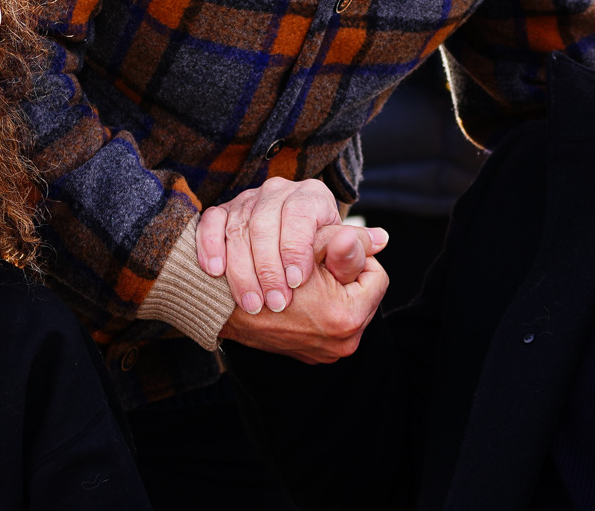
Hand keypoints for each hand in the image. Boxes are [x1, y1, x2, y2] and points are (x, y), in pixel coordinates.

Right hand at [198, 177, 385, 313]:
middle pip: (267, 224)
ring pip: (239, 227)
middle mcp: (279, 191)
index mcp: (314, 197)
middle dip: (270, 267)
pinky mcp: (221, 215)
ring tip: (252, 305)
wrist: (268, 274)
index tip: (298, 280)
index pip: (303, 215)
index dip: (301, 249)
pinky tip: (215, 272)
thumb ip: (351, 256)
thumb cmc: (315, 265)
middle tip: (276, 302)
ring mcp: (246, 202)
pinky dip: (210, 247)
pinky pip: (210, 223)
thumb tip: (379, 240)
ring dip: (242, 270)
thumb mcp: (337, 262)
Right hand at [218, 224, 388, 363]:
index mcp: (346, 317)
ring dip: (327, 291)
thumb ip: (345, 243)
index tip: (334, 248)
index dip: (353, 255)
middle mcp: (338, 344)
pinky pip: (320, 326)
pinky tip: (298, 299)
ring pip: (340, 307)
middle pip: (360, 293)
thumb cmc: (260, 265)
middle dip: (342, 274)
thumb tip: (383, 238)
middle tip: (322, 261)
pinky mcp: (301, 357)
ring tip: (307, 280)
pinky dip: (311, 310)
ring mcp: (320, 354)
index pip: (374, 276)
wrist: (211, 302)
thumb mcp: (307, 247)